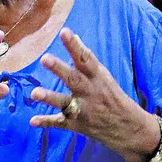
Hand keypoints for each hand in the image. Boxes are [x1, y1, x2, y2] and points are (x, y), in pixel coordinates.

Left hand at [29, 28, 158, 161]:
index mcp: (98, 77)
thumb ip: (86, 60)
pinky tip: (32, 121)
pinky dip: (47, 122)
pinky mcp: (78, 125)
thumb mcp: (104, 76)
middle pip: (73, 79)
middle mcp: (90, 92)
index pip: (86, 58)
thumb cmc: (113, 97)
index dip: (74, 45)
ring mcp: (84, 110)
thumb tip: (74, 37)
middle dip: (59, 69)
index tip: (64, 32)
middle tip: (45, 58)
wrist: (129, 129)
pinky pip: (60, 123)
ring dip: (50, 97)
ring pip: (65, 103)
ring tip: (34, 93)